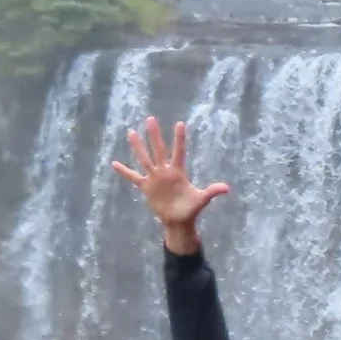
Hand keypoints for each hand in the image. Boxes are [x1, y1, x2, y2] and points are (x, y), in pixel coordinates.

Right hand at [111, 116, 228, 253]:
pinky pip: (133, 177)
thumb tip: (226, 188)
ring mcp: (154, 178)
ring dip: (138, 146)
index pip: (179, 151)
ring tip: (131, 132)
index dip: (179, 138)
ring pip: (144, 158)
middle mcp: (165, 171)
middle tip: (150, 119)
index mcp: (178, 172)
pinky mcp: (146, 186)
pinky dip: (124, 171)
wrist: (178, 221)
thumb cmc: (191, 209)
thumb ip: (212, 192)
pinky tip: (114, 163)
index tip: (180, 123)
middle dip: (154, 135)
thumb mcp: (201, 200)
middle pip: (159, 150)